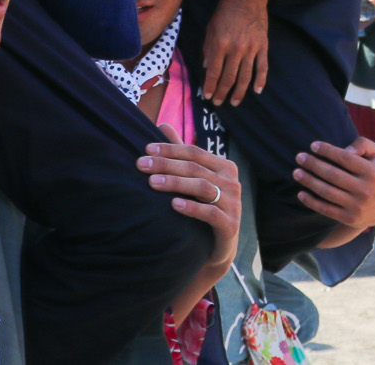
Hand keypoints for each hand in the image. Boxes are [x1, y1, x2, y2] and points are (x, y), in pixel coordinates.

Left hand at [142, 132, 241, 270]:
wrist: (216, 248)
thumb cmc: (203, 208)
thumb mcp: (193, 179)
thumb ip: (180, 153)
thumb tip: (162, 124)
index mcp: (224, 167)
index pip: (195, 152)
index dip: (170, 149)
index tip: (146, 150)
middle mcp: (232, 182)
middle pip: (196, 168)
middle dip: (167, 165)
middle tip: (141, 165)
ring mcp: (233, 203)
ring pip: (202, 187)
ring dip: (176, 183)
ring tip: (152, 183)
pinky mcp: (230, 224)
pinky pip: (211, 212)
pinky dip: (192, 207)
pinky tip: (174, 205)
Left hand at [203, 0, 271, 105]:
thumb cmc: (225, 12)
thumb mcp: (211, 28)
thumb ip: (208, 49)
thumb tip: (207, 68)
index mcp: (220, 44)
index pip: (214, 72)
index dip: (210, 86)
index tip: (208, 96)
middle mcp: (236, 49)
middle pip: (229, 78)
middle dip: (222, 93)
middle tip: (219, 103)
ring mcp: (251, 49)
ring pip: (245, 77)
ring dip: (239, 92)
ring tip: (234, 102)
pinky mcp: (263, 46)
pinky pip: (263, 67)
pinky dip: (261, 81)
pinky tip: (257, 91)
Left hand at [296, 138, 374, 238]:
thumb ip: (363, 144)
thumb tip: (345, 149)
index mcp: (372, 172)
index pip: (345, 158)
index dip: (327, 151)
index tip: (313, 145)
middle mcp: (365, 190)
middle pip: (333, 175)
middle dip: (313, 164)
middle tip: (299, 157)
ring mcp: (357, 206)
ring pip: (327, 192)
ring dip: (309, 181)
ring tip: (296, 172)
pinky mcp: (350, 219)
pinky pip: (326, 209)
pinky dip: (311, 202)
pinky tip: (300, 193)